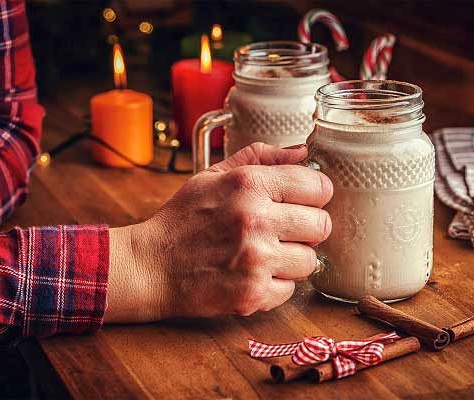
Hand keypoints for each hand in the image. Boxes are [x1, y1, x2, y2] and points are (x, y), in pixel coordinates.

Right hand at [105, 142, 332, 321]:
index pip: (318, 186)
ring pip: (310, 260)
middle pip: (321, 225)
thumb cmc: (182, 220)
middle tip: (282, 229)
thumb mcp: (213, 175)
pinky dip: (276, 284)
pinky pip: (291, 289)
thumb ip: (260, 157)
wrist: (151, 267)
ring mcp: (256, 260)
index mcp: (249, 184)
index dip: (313, 194)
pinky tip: (252, 273)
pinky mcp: (254, 294)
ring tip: (263, 253)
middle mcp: (256, 221)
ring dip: (292, 258)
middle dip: (306, 227)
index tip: (303, 200)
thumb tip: (302, 150)